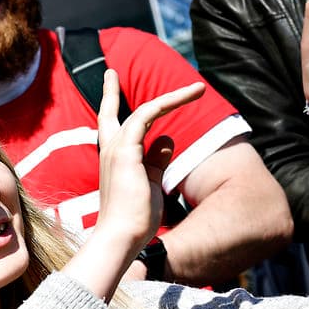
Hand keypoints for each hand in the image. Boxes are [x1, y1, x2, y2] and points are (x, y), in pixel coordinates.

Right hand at [90, 69, 202, 254]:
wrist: (121, 236)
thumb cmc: (135, 218)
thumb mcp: (150, 183)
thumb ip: (157, 160)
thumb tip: (169, 138)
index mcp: (114, 162)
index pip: (113, 131)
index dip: (115, 111)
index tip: (117, 97)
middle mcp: (110, 151)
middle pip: (109, 114)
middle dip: (110, 92)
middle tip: (110, 72)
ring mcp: (116, 149)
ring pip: (143, 111)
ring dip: (173, 98)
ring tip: (199, 89)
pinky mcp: (126, 151)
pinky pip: (147, 115)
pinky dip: (168, 103)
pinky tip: (188, 98)